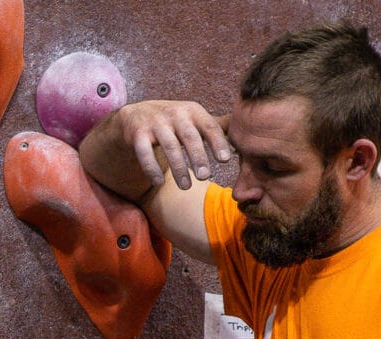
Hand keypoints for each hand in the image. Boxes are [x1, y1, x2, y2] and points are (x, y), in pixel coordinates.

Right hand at [115, 100, 233, 190]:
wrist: (136, 115)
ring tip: (186, 186)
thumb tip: (244, 135)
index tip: (225, 160)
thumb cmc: (172, 121)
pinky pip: (144, 154)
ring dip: (178, 168)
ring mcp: (155, 123)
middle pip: (189, 137)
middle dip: (198, 156)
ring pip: (168, 147)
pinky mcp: (137, 134)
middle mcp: (174, 114)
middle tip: (206, 177)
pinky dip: (151, 169)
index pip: (208, 126)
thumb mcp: (193, 119)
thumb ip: (215, 127)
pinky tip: (159, 183)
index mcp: (192, 111)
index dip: (217, 142)